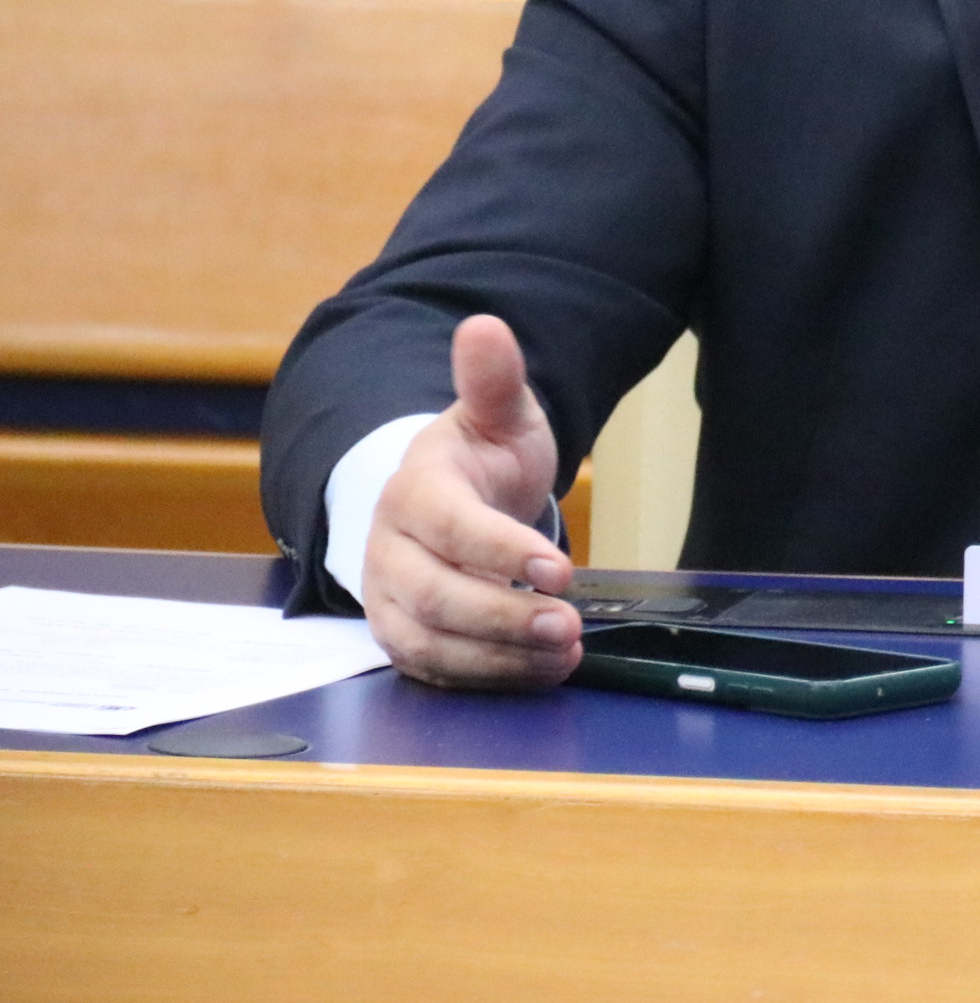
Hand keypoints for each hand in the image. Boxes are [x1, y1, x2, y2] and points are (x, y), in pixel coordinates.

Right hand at [359, 314, 580, 688]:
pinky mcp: (402, 636)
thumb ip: (494, 380)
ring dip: (498, 657)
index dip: (501, 551)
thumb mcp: (498, 414)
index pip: (450, 526)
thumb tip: (485, 326)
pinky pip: (435, 670)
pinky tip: (540, 670)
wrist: (449, 496)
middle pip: (435, 596)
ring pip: (429, 643)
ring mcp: (388, 599)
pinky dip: (487, 676)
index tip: (558, 569)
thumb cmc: (480, 457)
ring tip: (562, 654)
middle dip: (503, 616)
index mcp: (415, 491)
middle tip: (567, 625)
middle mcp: (389, 550)